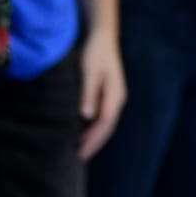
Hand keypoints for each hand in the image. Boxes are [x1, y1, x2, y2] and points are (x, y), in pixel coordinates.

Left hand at [78, 29, 126, 159]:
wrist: (103, 37)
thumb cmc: (95, 53)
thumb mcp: (90, 72)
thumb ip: (89, 93)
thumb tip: (87, 116)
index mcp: (115, 95)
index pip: (105, 124)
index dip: (92, 140)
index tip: (79, 153)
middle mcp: (117, 98)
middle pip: (107, 127)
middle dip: (94, 143)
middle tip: (77, 158)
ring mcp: (114, 96)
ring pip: (106, 123)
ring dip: (94, 137)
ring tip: (79, 150)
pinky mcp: (108, 94)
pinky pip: (103, 117)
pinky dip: (94, 128)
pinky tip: (82, 132)